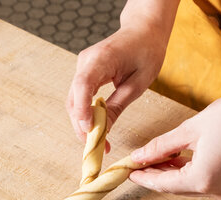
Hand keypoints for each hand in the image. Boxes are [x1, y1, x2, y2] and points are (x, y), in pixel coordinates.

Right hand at [66, 24, 167, 143]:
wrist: (143, 30)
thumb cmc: (146, 51)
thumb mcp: (139, 83)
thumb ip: (118, 105)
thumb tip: (105, 130)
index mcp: (102, 59)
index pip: (83, 85)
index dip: (83, 110)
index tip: (88, 130)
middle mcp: (85, 62)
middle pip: (75, 99)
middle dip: (82, 126)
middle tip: (96, 147)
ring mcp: (82, 67)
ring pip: (75, 101)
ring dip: (83, 123)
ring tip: (98, 142)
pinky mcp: (85, 73)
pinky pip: (80, 98)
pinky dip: (86, 114)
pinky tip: (95, 128)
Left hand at [129, 85, 220, 199]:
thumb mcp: (190, 130)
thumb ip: (161, 147)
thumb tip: (138, 157)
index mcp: (203, 179)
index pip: (163, 184)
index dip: (143, 177)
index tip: (127, 171)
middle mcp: (216, 191)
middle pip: (176, 189)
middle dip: (156, 176)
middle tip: (138, 164)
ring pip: (190, 187)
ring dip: (172, 175)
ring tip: (156, 159)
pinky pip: (205, 183)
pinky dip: (190, 174)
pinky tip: (178, 160)